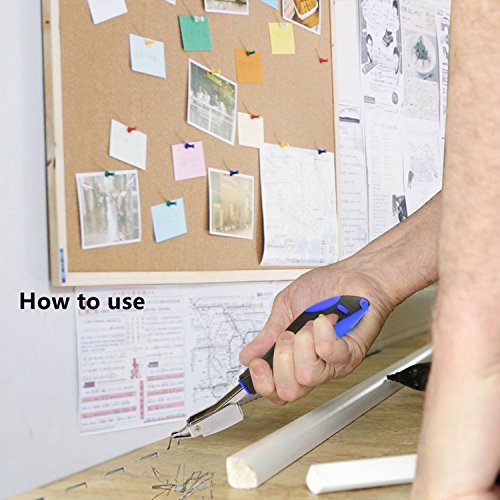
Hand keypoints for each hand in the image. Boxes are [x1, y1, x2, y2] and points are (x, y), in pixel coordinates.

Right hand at [239, 252, 398, 403]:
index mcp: (295, 358)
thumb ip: (267, 335)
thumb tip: (247, 356)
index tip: (258, 363)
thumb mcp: (285, 308)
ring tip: (310, 325)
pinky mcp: (352, 353)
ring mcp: (334, 363)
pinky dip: (323, 333)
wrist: (355, 274)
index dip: (263, 383)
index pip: (276, 391)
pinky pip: (329, 355)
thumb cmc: (325, 288)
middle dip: (280, 360)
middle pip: (288, 392)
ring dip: (302, 344)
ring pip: (307, 376)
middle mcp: (315, 366)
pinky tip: (326, 321)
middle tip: (288, 336)